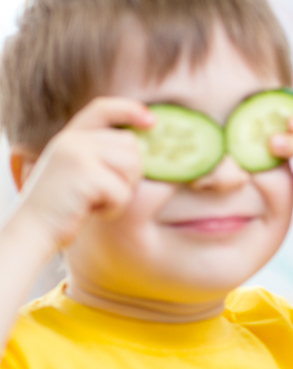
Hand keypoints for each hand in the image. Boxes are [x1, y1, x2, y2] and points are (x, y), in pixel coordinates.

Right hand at [11, 97, 149, 250]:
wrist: (33, 229)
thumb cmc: (64, 206)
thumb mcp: (78, 171)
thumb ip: (100, 154)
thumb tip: (143, 148)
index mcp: (70, 136)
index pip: (103, 108)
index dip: (130, 110)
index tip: (152, 121)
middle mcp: (72, 140)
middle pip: (131, 145)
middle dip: (131, 173)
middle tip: (105, 192)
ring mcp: (77, 154)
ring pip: (132, 166)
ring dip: (124, 191)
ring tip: (97, 200)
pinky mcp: (84, 174)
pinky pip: (123, 191)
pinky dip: (115, 207)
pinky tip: (93, 210)